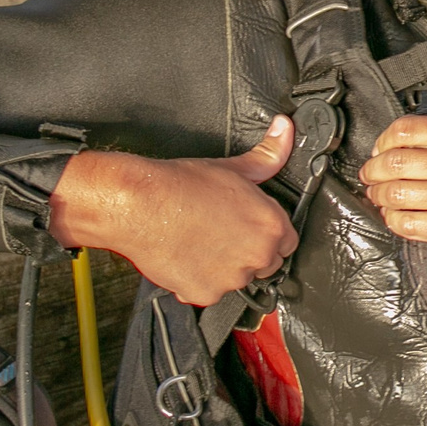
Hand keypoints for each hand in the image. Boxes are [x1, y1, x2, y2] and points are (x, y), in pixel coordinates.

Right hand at [48, 115, 298, 307]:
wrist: (139, 205)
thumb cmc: (182, 186)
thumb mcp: (232, 168)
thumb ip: (267, 155)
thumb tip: (285, 130)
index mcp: (272, 226)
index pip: (287, 242)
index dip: (267, 233)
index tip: (250, 228)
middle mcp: (258, 256)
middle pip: (265, 263)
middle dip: (248, 251)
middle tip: (222, 233)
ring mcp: (231, 279)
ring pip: (236, 279)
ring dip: (223, 267)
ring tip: (201, 242)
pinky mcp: (203, 294)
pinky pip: (207, 292)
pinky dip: (197, 279)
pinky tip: (185, 256)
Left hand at [360, 116, 426, 279]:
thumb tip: (399, 146)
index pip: (406, 130)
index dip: (382, 141)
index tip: (379, 150)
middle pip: (394, 163)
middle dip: (373, 172)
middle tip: (370, 176)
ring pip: (397, 196)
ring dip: (380, 198)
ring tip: (382, 198)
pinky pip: (411, 226)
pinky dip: (395, 221)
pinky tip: (397, 217)